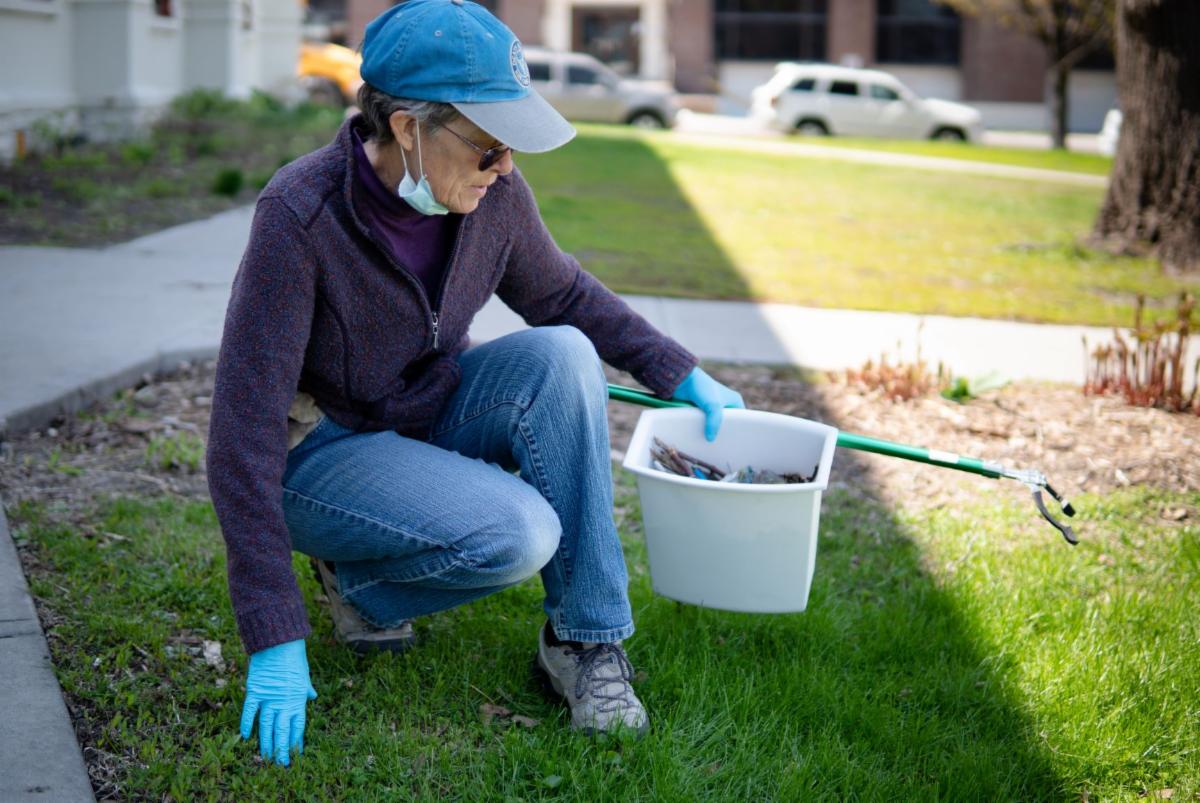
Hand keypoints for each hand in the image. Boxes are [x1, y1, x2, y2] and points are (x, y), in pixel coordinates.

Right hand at [240, 639, 317, 766]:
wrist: (280, 642)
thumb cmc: (294, 658)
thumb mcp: (304, 675)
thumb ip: (306, 689)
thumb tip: (313, 696)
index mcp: (298, 699)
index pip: (298, 726)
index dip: (296, 742)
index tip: (296, 756)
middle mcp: (284, 702)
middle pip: (282, 731)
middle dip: (282, 749)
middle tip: (280, 764)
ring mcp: (269, 697)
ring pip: (266, 726)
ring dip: (266, 743)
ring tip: (266, 758)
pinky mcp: (255, 691)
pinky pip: (250, 711)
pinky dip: (247, 723)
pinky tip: (246, 737)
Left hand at [671, 366, 744, 441]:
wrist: (682, 380)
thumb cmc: (702, 388)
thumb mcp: (712, 406)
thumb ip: (714, 423)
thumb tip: (710, 439)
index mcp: (734, 400)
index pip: (740, 420)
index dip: (738, 431)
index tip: (735, 442)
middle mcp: (725, 404)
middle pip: (727, 424)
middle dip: (723, 433)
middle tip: (721, 446)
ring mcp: (712, 407)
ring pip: (714, 424)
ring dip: (712, 432)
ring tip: (710, 446)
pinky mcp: (701, 410)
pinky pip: (704, 423)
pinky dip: (703, 429)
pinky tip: (701, 438)